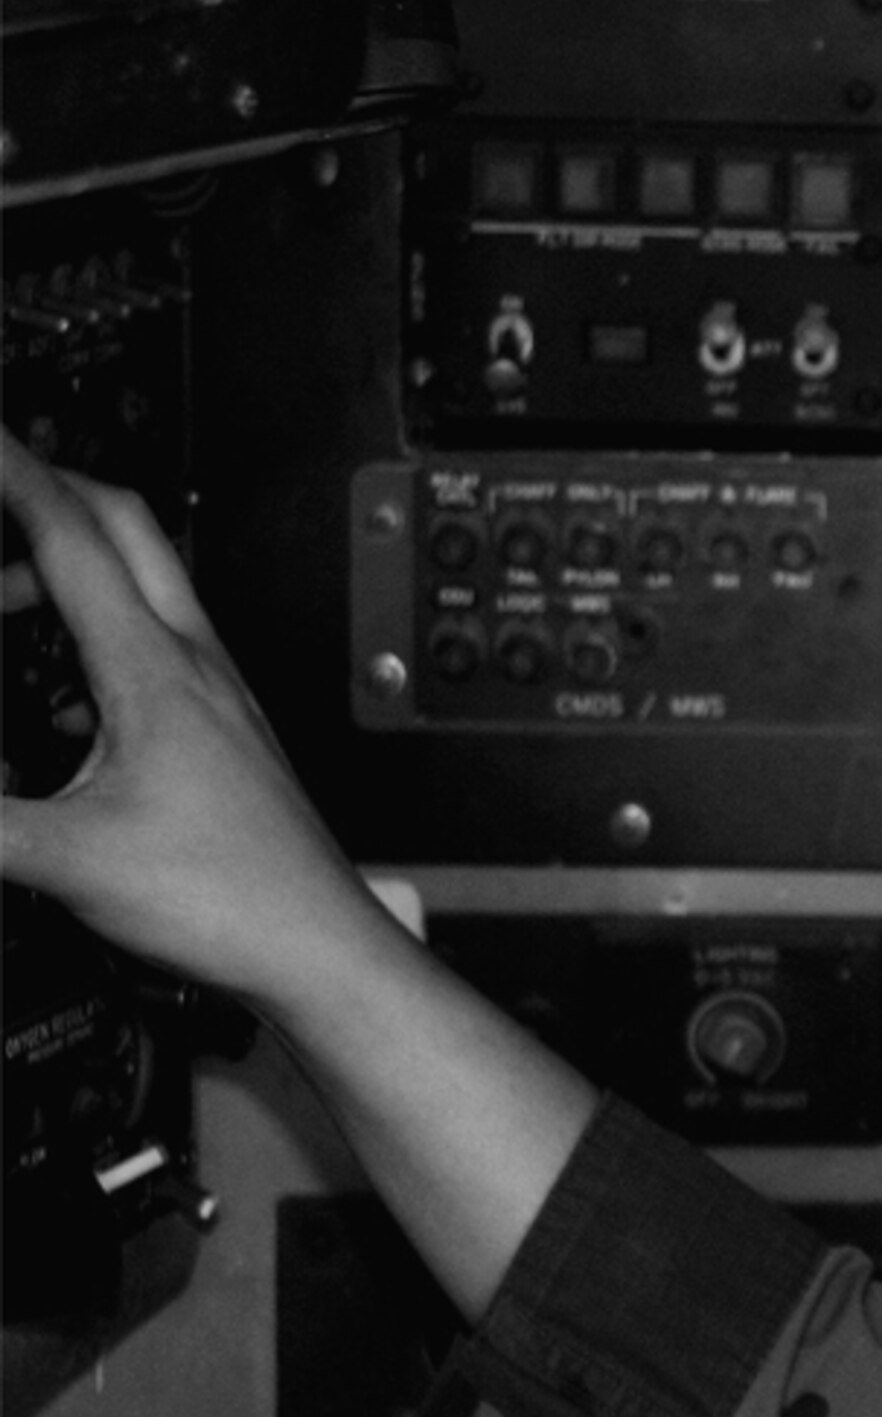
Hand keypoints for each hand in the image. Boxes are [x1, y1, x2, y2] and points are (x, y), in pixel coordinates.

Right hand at [1, 429, 397, 1008]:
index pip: (69, 535)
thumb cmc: (229, 898)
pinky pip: (162, 643)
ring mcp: (220, 692)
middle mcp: (197, 663)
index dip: (10, 473)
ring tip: (6, 591)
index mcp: (154, 670)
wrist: (315, 942)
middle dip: (50, 489)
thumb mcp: (62, 859)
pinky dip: (102, 631)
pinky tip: (70, 688)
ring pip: (148, 585)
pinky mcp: (226, 728)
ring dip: (74, 565)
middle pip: (125, 528)